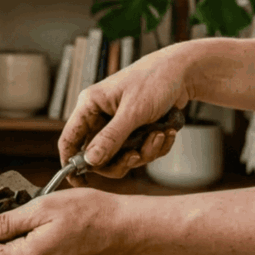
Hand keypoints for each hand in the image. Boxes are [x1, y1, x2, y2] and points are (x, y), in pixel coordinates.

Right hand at [61, 43, 194, 186]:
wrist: (185, 71)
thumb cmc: (155, 80)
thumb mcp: (133, 111)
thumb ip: (111, 138)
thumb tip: (90, 161)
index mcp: (90, 106)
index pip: (69, 139)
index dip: (70, 162)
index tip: (79, 182)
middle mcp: (100, 117)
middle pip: (97, 156)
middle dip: (121, 160)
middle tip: (136, 156)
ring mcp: (118, 125)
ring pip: (121, 156)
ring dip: (144, 152)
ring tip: (160, 135)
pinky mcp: (135, 131)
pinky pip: (139, 151)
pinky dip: (155, 146)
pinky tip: (166, 132)